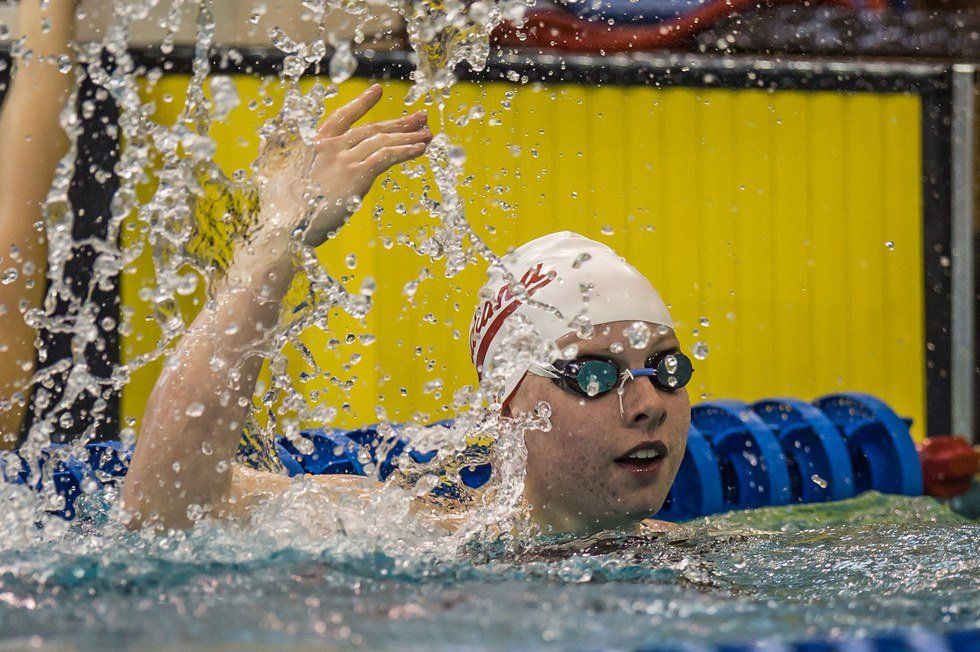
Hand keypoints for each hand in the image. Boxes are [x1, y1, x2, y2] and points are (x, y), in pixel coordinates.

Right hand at [255, 84, 430, 248]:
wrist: (284, 224)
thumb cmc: (281, 212)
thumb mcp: (285, 185)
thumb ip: (302, 177)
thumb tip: (307, 184)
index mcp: (313, 145)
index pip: (341, 117)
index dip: (361, 104)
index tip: (377, 91)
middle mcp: (330, 146)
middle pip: (371, 129)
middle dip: (398, 123)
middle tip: (420, 118)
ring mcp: (343, 158)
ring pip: (383, 141)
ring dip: (409, 137)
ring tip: (428, 134)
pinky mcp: (356, 174)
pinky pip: (387, 156)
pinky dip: (407, 151)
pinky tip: (422, 148)